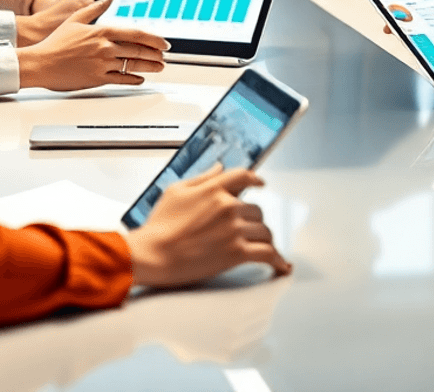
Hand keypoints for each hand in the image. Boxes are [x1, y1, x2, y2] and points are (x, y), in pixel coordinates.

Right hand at [16, 0, 166, 91]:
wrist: (40, 63)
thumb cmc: (55, 42)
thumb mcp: (76, 18)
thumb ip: (96, 8)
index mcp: (102, 31)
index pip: (136, 34)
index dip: (153, 39)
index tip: (164, 42)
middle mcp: (105, 47)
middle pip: (138, 50)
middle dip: (155, 53)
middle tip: (165, 55)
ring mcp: (101, 64)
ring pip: (132, 65)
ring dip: (149, 66)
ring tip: (159, 67)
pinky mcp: (96, 78)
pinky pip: (120, 79)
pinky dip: (133, 79)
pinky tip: (139, 79)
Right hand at [127, 165, 291, 286]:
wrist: (152, 254)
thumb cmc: (159, 226)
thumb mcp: (176, 191)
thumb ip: (202, 178)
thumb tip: (219, 167)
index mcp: (214, 189)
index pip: (244, 177)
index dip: (255, 180)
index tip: (261, 184)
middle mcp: (228, 206)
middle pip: (257, 209)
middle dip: (253, 219)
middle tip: (248, 228)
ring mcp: (234, 229)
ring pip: (264, 230)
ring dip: (263, 238)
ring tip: (261, 246)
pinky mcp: (236, 253)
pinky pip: (267, 253)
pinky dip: (277, 260)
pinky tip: (281, 265)